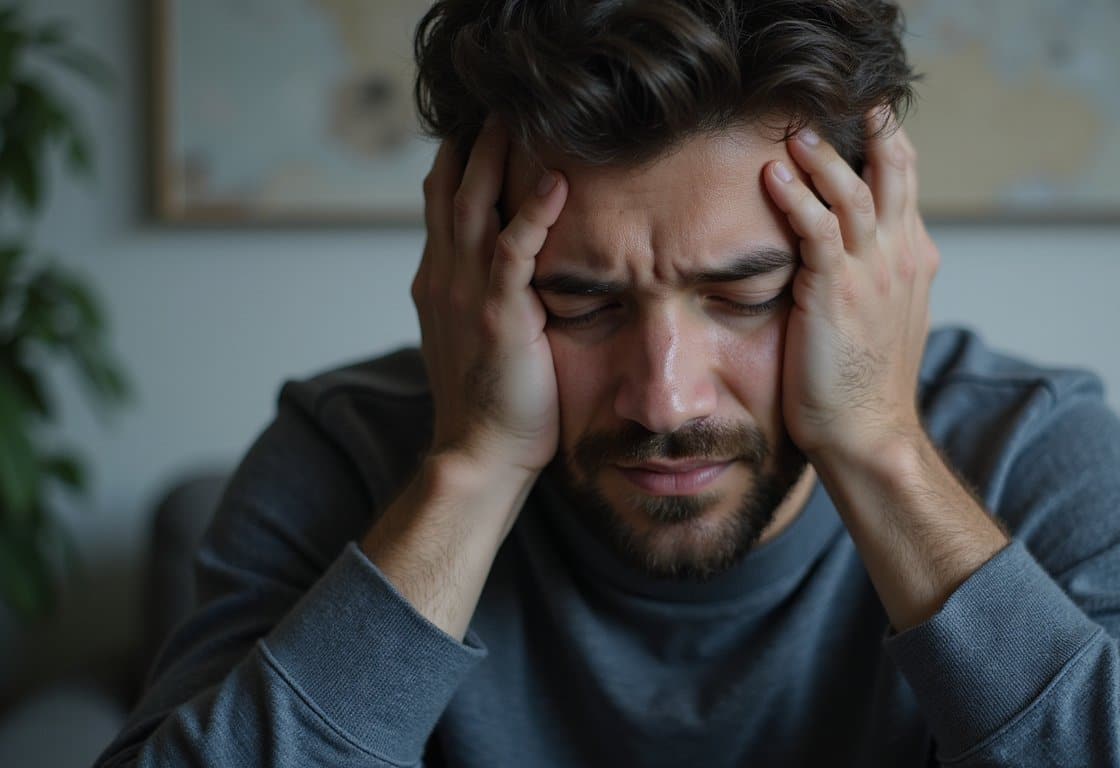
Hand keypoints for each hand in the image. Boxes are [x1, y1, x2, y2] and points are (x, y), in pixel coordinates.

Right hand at [412, 116, 568, 474]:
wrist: (478, 454)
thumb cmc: (490, 404)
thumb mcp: (478, 337)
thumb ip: (486, 297)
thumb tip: (514, 273)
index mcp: (439, 282)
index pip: (442, 207)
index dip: (458, 165)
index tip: (478, 130)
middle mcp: (444, 279)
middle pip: (452, 192)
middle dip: (473, 144)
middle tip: (497, 104)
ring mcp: (466, 295)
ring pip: (476, 208)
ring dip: (497, 160)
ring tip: (518, 118)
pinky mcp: (497, 315)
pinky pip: (514, 252)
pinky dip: (534, 215)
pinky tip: (557, 183)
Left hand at [762, 107, 939, 464]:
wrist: (868, 432)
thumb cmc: (864, 381)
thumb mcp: (881, 313)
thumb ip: (873, 272)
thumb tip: (849, 246)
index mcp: (912, 258)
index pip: (905, 184)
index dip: (888, 144)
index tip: (866, 116)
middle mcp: (900, 256)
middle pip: (895, 172)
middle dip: (873, 130)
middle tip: (848, 98)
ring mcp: (873, 272)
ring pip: (855, 192)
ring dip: (824, 156)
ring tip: (795, 130)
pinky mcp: (838, 291)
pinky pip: (817, 230)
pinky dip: (797, 198)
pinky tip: (774, 177)